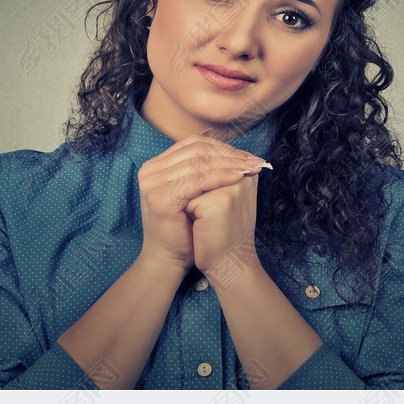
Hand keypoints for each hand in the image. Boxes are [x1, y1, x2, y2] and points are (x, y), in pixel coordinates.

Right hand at [136, 133, 268, 274]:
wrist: (167, 260)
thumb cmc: (184, 229)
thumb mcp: (191, 193)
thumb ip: (202, 171)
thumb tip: (237, 152)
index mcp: (156, 165)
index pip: (193, 144)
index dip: (222, 147)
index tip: (247, 155)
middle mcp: (150, 170)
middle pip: (196, 150)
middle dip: (228, 154)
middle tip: (253, 160)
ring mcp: (153, 182)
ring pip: (198, 163)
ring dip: (228, 163)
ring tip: (249, 168)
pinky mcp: (161, 197)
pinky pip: (197, 180)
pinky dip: (220, 177)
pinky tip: (237, 178)